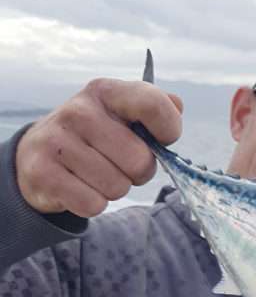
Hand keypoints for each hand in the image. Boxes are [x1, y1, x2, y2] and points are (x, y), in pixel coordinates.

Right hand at [15, 78, 183, 216]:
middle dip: (138, 172)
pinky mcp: (41, 172)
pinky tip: (80, 187)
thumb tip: (177, 105)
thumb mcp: (122, 114)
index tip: (160, 139)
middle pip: (140, 161)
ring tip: (96, 175)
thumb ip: (154, 108)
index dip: (168, 130)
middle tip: (119, 164)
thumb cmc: (95, 137)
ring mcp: (56, 141)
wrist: (38, 155)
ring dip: (114, 189)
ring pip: (117, 187)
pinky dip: (93, 204)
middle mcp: (78, 111)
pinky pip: (93, 204)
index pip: (153, 104)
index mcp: (104, 92)